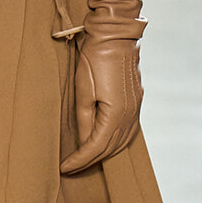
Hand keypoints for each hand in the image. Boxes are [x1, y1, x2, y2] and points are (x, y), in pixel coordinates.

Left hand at [60, 30, 142, 174]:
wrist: (115, 36)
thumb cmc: (95, 59)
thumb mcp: (82, 90)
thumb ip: (84, 119)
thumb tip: (83, 141)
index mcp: (115, 114)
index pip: (96, 147)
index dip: (80, 160)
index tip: (65, 167)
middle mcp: (130, 115)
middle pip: (111, 148)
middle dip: (90, 161)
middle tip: (72, 167)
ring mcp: (136, 108)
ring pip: (122, 142)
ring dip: (104, 153)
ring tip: (85, 159)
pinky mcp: (136, 102)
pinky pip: (128, 131)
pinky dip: (115, 141)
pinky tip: (104, 143)